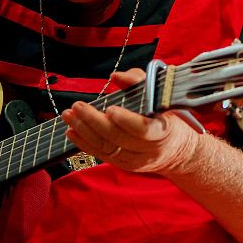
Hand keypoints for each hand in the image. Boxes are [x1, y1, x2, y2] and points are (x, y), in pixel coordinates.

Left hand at [61, 69, 200, 174]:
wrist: (174, 150)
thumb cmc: (163, 116)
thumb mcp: (158, 95)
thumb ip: (138, 82)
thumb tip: (116, 77)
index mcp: (161, 130)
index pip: (143, 129)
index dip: (126, 120)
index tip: (110, 108)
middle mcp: (148, 149)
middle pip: (118, 138)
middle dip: (94, 121)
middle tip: (78, 106)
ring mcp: (134, 160)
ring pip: (106, 148)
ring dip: (83, 131)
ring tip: (69, 116)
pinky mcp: (123, 165)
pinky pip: (101, 155)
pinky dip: (84, 143)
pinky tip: (71, 131)